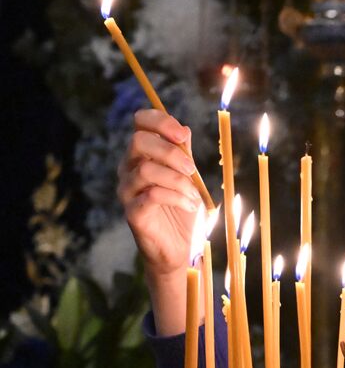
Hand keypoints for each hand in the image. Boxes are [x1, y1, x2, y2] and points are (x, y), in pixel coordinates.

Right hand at [119, 110, 202, 333]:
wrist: (180, 246)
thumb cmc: (182, 207)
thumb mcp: (187, 176)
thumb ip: (182, 153)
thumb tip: (183, 130)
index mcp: (141, 156)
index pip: (139, 124)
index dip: (160, 121)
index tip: (183, 135)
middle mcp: (128, 170)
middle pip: (138, 142)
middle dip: (170, 152)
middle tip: (192, 169)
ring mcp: (127, 192)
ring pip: (146, 170)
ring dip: (178, 180)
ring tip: (194, 195)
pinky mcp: (132, 214)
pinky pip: (151, 195)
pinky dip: (177, 197)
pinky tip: (191, 206)